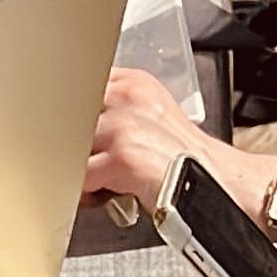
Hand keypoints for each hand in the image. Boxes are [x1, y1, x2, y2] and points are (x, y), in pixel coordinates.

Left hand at [84, 65, 206, 215]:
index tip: (68, 126)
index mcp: (133, 83)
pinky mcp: (120, 158)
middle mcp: (126, 98)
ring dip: (78, 166)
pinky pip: (81, 177)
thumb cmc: (178, 152)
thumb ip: (117, 105)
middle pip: (71, 114)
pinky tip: (101, 194)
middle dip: (70, 141)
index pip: (83, 82)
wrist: (207, 176)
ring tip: (96, 178)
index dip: (71, 109)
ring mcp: (122, 127)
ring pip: (72, 146)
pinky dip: (86, 192)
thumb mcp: (150, 111)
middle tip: (82, 158)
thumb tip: (80, 119)